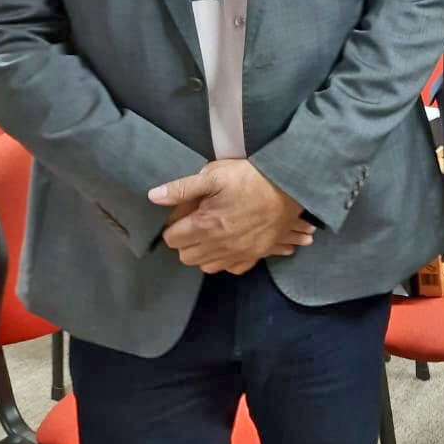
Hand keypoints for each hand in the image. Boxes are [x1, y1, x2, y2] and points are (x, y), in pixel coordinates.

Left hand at [149, 160, 313, 274]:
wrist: (290, 187)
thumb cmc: (250, 178)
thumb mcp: (215, 174)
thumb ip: (182, 188)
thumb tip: (153, 197)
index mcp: (204, 226)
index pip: (171, 238)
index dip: (174, 224)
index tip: (185, 212)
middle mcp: (218, 246)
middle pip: (186, 256)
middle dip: (185, 240)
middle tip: (197, 220)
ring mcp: (237, 254)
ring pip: (206, 265)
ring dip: (203, 252)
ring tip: (212, 231)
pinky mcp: (254, 256)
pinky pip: (231, 268)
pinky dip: (225, 259)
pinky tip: (230, 242)